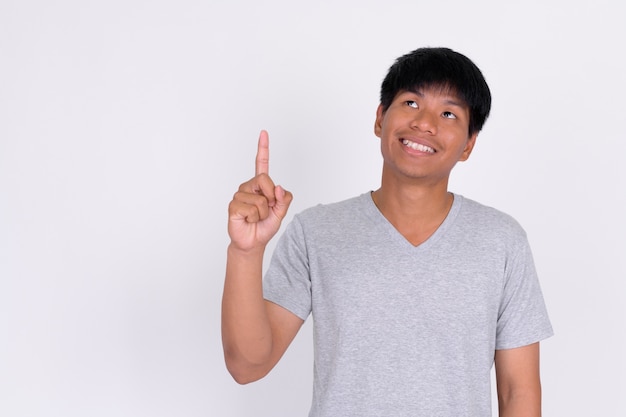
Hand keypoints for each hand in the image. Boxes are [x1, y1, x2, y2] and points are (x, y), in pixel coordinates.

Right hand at [228, 130, 292, 251]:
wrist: (253, 243)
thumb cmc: (265, 226)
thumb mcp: (281, 212)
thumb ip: (284, 200)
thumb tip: (279, 188)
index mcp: (260, 186)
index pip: (261, 164)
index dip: (263, 148)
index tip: (263, 133)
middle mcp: (248, 187)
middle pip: (265, 180)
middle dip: (271, 197)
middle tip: (266, 209)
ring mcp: (239, 195)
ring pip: (260, 200)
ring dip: (263, 213)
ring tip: (256, 218)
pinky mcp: (233, 206)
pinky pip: (251, 209)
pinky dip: (254, 218)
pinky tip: (248, 220)